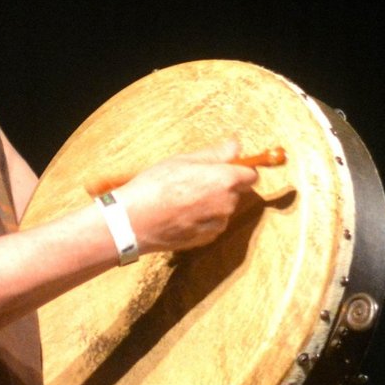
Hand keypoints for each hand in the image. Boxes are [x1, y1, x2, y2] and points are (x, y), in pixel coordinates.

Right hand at [115, 138, 259, 254]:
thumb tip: (236, 145)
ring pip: (223, 209)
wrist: (133, 222)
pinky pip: (212, 224)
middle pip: (236, 192)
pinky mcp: (206, 239)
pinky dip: (202, 219)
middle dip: (223, 185)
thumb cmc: (155, 186)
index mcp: (225, 181)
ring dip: (212, 203)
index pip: (251, 175)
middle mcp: (227, 204)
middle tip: (195, 180)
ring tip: (183, 198)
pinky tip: (180, 214)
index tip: (227, 167)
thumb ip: (215, 154)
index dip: (241, 169)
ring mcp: (217, 224)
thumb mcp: (183, 160)